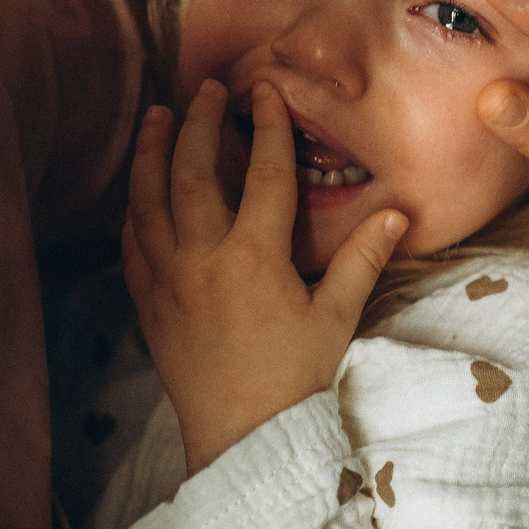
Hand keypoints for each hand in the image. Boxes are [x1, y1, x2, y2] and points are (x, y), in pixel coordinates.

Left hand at [121, 79, 405, 473]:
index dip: (268, 127)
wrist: (242, 439)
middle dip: (200, 124)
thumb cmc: (296, 381)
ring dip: (151, 153)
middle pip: (194, 173)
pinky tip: (139, 190)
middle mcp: (203, 260)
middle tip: (207, 89)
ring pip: (149, 200)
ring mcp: (168, 281)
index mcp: (255, 258)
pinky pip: (133, 245)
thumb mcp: (336, 318)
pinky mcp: (150, 305)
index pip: (265, 175)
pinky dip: (135, 209)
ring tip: (156, 116)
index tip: (266, 88)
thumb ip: (361, 259)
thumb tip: (396, 211)